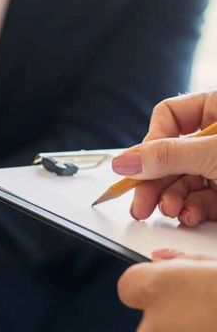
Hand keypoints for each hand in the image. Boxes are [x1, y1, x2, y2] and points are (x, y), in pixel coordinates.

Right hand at [111, 92, 216, 223]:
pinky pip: (202, 198)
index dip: (152, 141)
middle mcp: (216, 136)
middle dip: (156, 181)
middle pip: (170, 154)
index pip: (168, 115)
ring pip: (183, 179)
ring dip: (172, 199)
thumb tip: (123, 161)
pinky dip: (193, 210)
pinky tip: (190, 216)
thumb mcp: (214, 154)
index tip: (141, 165)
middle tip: (141, 201)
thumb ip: (168, 156)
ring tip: (171, 210)